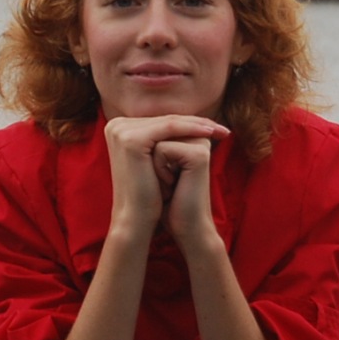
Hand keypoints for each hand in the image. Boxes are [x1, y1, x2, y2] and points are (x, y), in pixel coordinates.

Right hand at [100, 114, 226, 243]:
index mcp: (118, 128)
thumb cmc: (149, 194)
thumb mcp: (157, 160)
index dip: (189, 123)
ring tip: (221, 131)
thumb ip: (165, 138)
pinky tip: (210, 133)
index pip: (161, 122)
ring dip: (198, 125)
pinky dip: (192, 128)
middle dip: (196, 123)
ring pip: (169, 122)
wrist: (136, 219)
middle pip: (165, 120)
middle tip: (223, 129)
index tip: (214, 128)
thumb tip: (191, 121)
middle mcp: (116, 125)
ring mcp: (121, 130)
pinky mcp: (131, 138)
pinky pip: (169, 127)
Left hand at [157, 130, 222, 255]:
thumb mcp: (154, 165)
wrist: (184, 227)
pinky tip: (172, 185)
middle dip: (151, 158)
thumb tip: (132, 124)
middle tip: (167, 182)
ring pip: (156, 138)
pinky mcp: (198, 154)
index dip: (148, 153)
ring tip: (169, 183)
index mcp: (190, 136)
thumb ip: (151, 141)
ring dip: (154, 164)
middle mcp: (197, 135)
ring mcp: (200, 143)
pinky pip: (162, 149)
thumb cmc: (165, 200)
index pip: (155, 127)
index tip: (163, 176)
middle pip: (155, 130)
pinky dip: (160, 169)